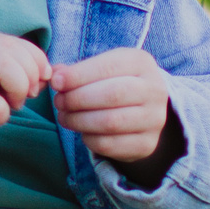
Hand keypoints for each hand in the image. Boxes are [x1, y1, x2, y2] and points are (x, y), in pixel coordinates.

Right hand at [0, 31, 50, 178]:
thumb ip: (5, 72)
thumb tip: (47, 72)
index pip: (10, 40)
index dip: (34, 59)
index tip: (40, 80)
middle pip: (10, 50)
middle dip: (30, 75)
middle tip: (25, 97)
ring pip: (4, 65)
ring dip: (19, 89)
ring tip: (12, 105)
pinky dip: (2, 115)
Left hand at [52, 47, 174, 167]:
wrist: (144, 110)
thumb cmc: (114, 82)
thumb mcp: (100, 68)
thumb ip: (76, 70)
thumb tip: (55, 75)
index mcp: (141, 63)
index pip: (108, 67)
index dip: (78, 75)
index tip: (56, 82)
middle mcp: (154, 90)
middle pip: (112, 94)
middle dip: (77, 99)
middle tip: (59, 102)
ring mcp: (154, 119)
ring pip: (110, 122)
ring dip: (79, 120)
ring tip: (65, 117)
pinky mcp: (147, 144)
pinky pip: (110, 144)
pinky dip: (89, 139)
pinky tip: (83, 132)